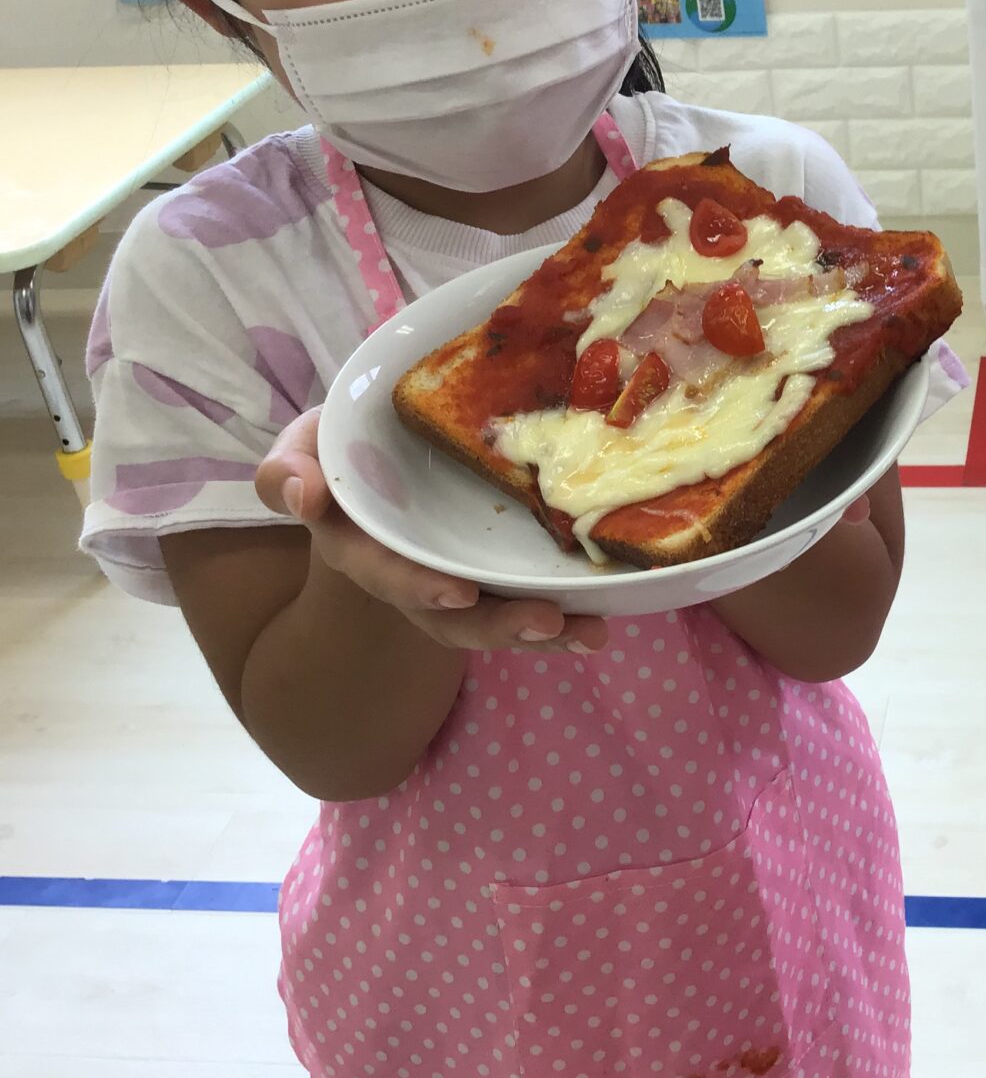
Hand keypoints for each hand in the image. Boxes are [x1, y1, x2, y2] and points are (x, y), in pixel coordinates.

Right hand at [256, 410, 607, 655]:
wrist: (384, 446)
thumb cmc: (344, 445)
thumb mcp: (308, 444)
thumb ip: (289, 468)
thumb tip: (299, 493)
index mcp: (362, 546)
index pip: (383, 573)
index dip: (416, 585)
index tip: (456, 592)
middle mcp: (411, 575)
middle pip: (450, 616)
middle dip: (498, 624)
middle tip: (547, 621)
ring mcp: (457, 578)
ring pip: (495, 619)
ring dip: (542, 632)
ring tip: (590, 634)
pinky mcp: (497, 572)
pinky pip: (527, 599)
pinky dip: (564, 617)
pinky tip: (603, 620)